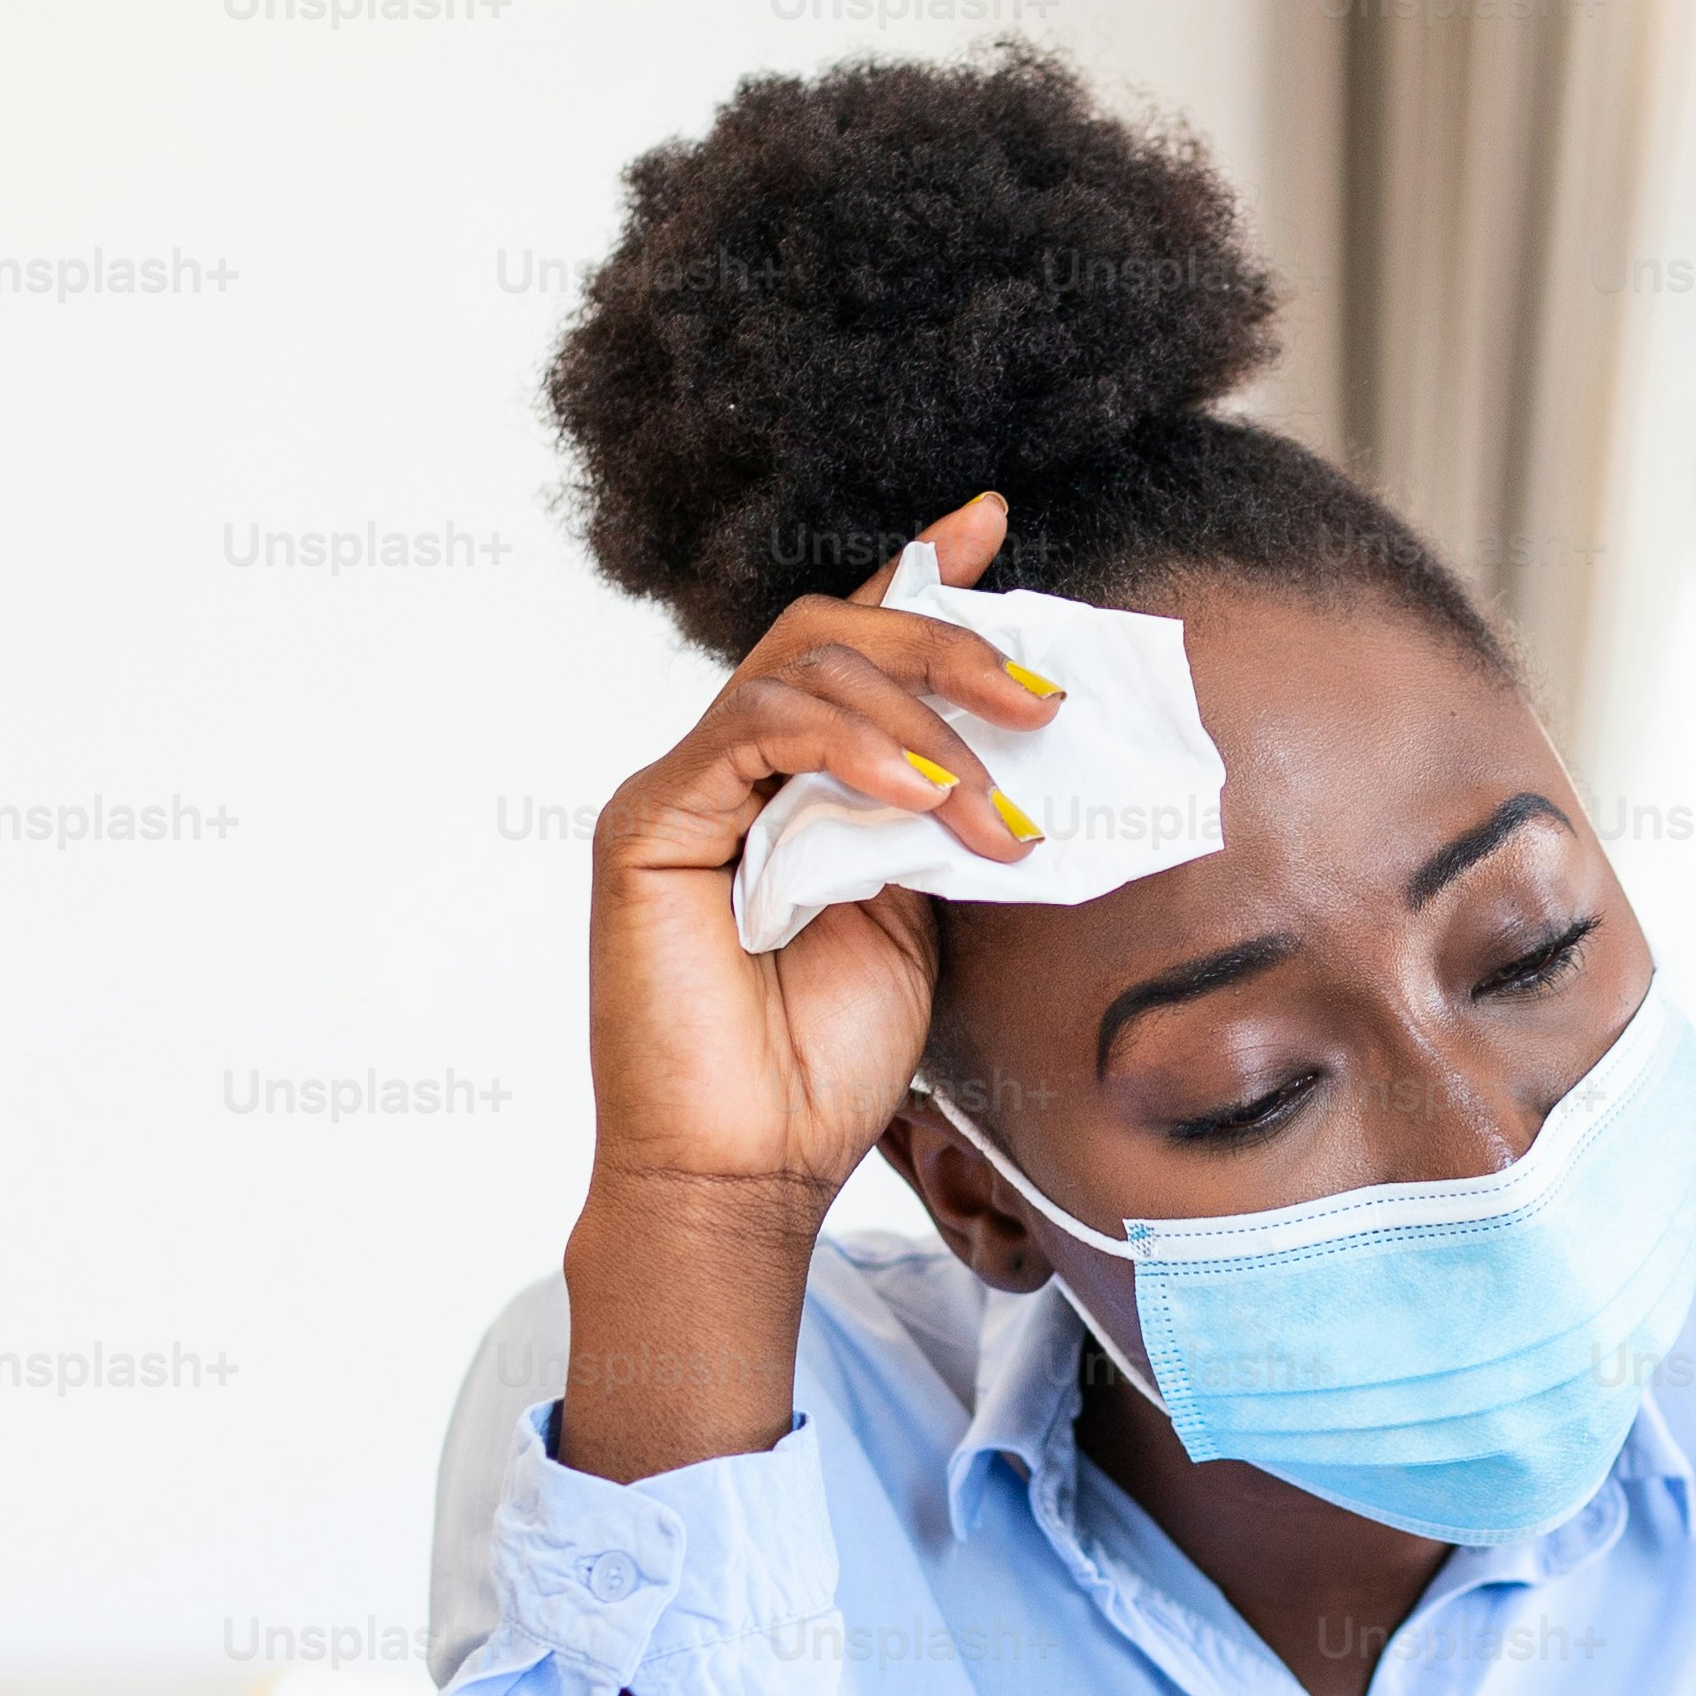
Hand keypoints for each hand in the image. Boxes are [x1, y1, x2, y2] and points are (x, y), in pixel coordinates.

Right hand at [564, 492, 1058, 1480]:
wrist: (748, 1173)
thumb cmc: (826, 1065)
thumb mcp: (921, 917)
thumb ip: (939, 821)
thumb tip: (1008, 742)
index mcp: (797, 783)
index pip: (851, 644)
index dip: (919, 574)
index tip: (992, 522)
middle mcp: (731, 767)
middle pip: (831, 631)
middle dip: (950, 644)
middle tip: (1046, 699)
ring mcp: (684, 787)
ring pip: (799, 664)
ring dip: (920, 719)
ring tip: (990, 805)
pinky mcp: (649, 822)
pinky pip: (753, 730)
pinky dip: (848, 747)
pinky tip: (919, 797)